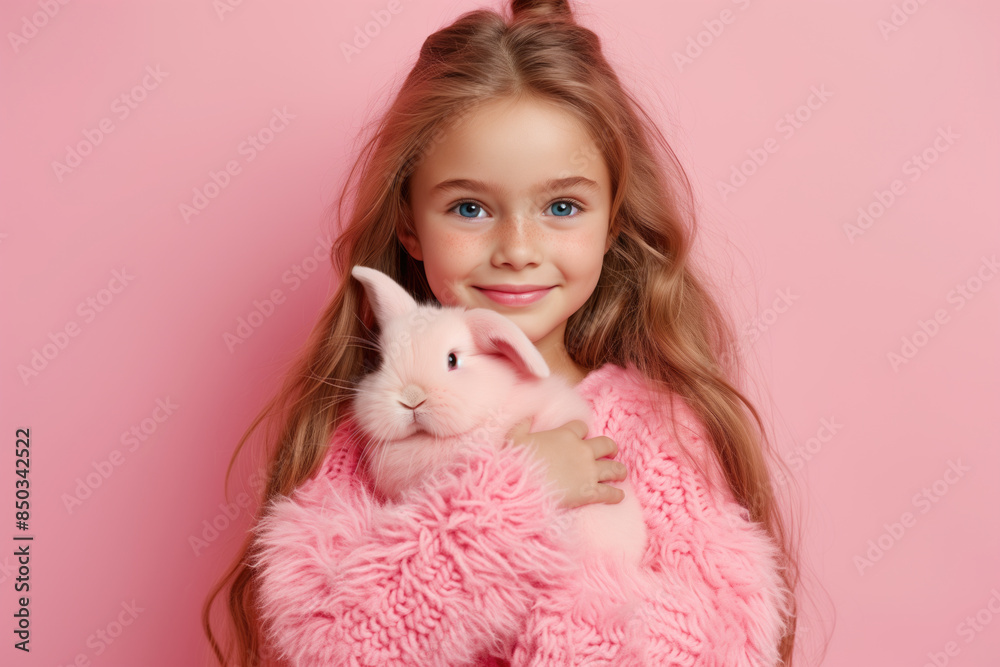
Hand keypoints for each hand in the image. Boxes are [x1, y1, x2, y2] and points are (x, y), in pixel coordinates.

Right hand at [506, 418, 627, 508]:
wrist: (520, 488)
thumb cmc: (515, 462)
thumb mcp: (514, 436)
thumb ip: (523, 422)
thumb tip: (527, 411)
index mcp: (565, 435)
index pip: (581, 427)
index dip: (581, 431)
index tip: (580, 435)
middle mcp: (581, 451)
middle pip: (605, 444)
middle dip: (610, 448)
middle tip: (611, 452)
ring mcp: (588, 472)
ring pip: (613, 468)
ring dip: (618, 470)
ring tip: (621, 472)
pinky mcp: (589, 493)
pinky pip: (609, 493)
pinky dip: (616, 494)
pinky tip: (620, 495)